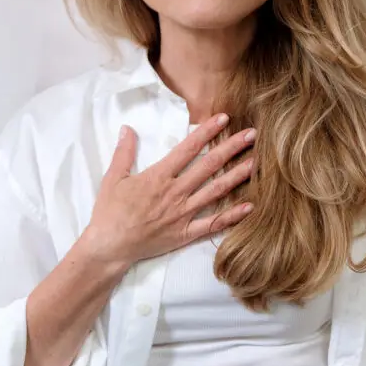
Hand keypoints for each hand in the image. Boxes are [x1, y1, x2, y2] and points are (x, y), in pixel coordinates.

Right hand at [83, 113, 255, 266]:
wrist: (109, 246)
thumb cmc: (109, 212)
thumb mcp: (112, 178)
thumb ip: (124, 152)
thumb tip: (127, 128)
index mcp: (158, 176)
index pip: (188, 148)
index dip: (207, 132)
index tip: (224, 118)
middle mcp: (175, 192)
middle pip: (209, 166)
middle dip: (231, 148)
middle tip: (251, 135)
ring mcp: (183, 214)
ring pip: (216, 192)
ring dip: (237, 176)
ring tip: (255, 163)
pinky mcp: (185, 233)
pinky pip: (213, 224)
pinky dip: (231, 216)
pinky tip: (249, 207)